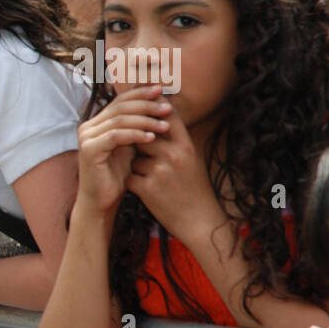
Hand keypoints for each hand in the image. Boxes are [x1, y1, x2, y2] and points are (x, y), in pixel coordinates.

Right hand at [75, 86, 171, 216]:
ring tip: (165, 126)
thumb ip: (140, 126)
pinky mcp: (89, 149)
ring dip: (145, 121)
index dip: (141, 93)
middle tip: (167, 108)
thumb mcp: (132, 146)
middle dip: (146, 106)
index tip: (163, 90)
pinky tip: (152, 138)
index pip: (120, 100)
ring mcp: (86, 137)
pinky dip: (135, 134)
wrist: (102, 201)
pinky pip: (116, 136)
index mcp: (97, 122)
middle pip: (120, 107)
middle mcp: (88, 127)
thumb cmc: (118, 176)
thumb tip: (163, 103)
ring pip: (119, 120)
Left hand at [124, 99, 219, 244]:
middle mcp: (173, 154)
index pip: (167, 115)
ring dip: (138, 168)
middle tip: (149, 159)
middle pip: (142, 136)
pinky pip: (129, 177)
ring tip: (155, 180)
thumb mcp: (190, 159)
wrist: (199, 221)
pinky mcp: (147, 188)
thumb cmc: (193, 188)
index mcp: (186, 145)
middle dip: (140, 147)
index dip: (153, 107)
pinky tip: (148, 192)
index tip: (142, 106)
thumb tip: (155, 120)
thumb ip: (174, 141)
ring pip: (134, 159)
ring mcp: (160, 171)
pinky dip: (134, 184)